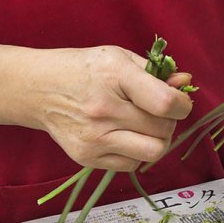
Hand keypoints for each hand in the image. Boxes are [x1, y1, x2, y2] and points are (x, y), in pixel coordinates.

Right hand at [35, 45, 193, 171]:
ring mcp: (94, 137)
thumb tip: (185, 83)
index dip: (182, 105)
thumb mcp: (118, 58)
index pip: (165, 103)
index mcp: (114, 76)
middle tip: (157, 112)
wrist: (38, 90)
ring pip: (152, 153)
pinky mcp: (87, 158)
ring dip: (157, 140)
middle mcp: (103, 110)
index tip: (178, 102)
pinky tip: (125, 136)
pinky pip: (132, 165)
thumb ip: (155, 72)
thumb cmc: (83, 69)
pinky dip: (136, 152)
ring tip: (145, 126)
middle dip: (170, 121)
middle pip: (163, 130)